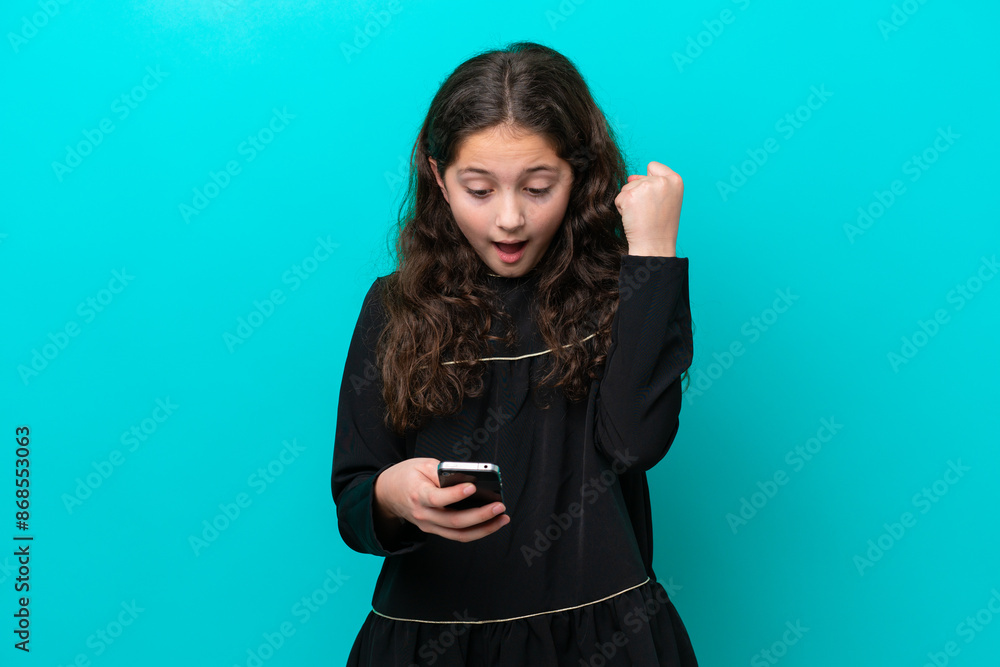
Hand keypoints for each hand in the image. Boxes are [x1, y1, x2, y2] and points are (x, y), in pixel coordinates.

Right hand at [373, 458, 509, 542]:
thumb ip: (443, 471)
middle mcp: (423, 514)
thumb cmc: (407, 476)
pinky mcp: (435, 530)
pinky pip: (458, 534)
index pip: (437, 498)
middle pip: (454, 521)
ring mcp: (429, 525)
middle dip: (480, 515)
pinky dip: (477, 531)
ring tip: (502, 518)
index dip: (455, 494)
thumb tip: (467, 477)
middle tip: (499, 506)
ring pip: (459, 534)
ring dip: (484, 528)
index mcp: (417, 494)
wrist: (388, 494)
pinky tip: (492, 522)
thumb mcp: (422, 465)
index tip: (473, 487)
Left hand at [614, 161, 682, 256]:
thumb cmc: (661, 227)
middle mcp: (662, 181)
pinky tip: (634, 219)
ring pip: (627, 188)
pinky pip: (619, 198)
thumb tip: (630, 177)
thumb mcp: (667, 200)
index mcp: (675, 180)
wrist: (655, 245)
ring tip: (642, 216)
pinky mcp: (630, 196)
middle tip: (649, 213)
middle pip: (638, 179)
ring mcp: (645, 187)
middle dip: (639, 194)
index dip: (650, 181)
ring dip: (630, 202)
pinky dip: (623, 209)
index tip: (655, 200)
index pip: (653, 167)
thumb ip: (653, 184)